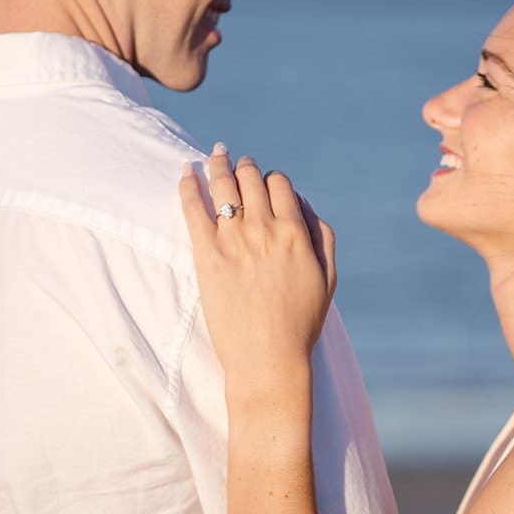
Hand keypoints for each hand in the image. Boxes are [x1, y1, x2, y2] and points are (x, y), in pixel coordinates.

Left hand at [178, 145, 337, 399]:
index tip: (264, 181)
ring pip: (223, 185)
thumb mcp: (328, 277)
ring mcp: (234, 241)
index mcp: (294, 232)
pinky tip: (186, 170)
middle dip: (244, 165)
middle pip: (250, 178)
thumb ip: (321, 235)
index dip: (272, 178)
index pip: (280, 184)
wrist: (268, 359)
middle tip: (237, 160)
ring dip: (218, 163)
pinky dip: (189, 184)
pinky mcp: (207, 256)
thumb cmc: (301, 323)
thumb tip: (303, 204)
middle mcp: (264, 229)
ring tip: (215, 155)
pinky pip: (193, 208)